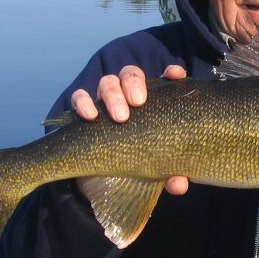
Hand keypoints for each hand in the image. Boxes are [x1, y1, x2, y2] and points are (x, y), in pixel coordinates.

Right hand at [71, 64, 188, 195]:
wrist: (105, 183)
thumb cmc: (141, 167)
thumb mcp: (158, 174)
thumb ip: (172, 176)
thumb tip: (179, 184)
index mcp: (154, 104)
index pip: (163, 80)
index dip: (170, 73)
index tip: (176, 75)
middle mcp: (129, 98)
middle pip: (131, 75)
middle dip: (134, 83)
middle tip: (139, 102)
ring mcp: (105, 103)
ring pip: (107, 82)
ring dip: (113, 94)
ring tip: (120, 117)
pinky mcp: (83, 115)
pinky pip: (79, 97)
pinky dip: (83, 102)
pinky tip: (90, 116)